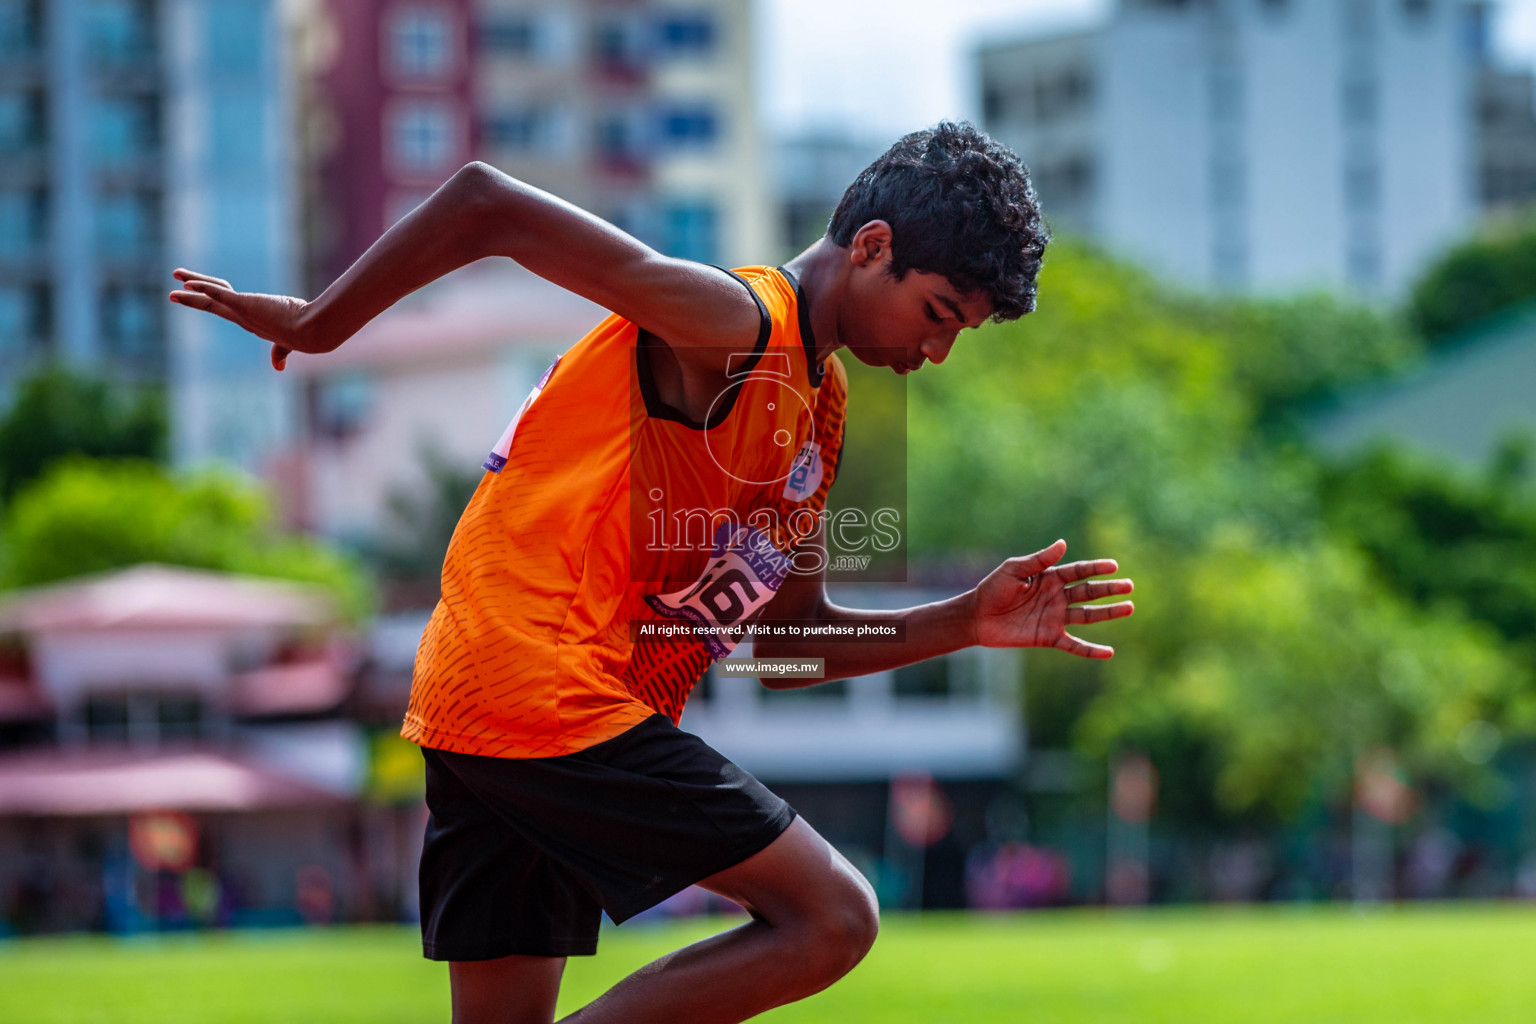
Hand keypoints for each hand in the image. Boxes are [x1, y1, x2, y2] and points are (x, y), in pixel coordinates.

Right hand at [168, 269, 316, 370]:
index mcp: (250, 323)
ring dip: (192, 285)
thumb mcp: (288, 341)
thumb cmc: (305, 334)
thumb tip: (278, 366)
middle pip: (211, 304)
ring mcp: (242, 313)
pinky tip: (188, 282)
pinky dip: (203, 287)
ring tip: (176, 274)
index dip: (211, 300)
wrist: (312, 332)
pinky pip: (218, 295)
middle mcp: (242, 319)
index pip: (226, 308)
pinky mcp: (245, 304)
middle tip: (174, 293)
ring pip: (210, 297)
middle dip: (192, 297)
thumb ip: (280, 350)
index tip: (198, 293)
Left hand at [971, 539, 1133, 658]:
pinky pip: (1074, 645)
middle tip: (1129, 586)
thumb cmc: (993, 589)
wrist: (977, 617)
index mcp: (1049, 578)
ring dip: (1108, 612)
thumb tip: (1062, 544)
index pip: (1078, 571)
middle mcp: (1057, 597)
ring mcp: (1054, 618)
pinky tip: (1109, 653)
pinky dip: (1091, 650)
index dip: (1095, 568)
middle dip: (1109, 589)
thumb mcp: (1013, 570)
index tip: (1113, 566)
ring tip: (1129, 607)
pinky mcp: (1048, 637)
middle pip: (1088, 592)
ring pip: (1087, 615)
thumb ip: (1039, 560)